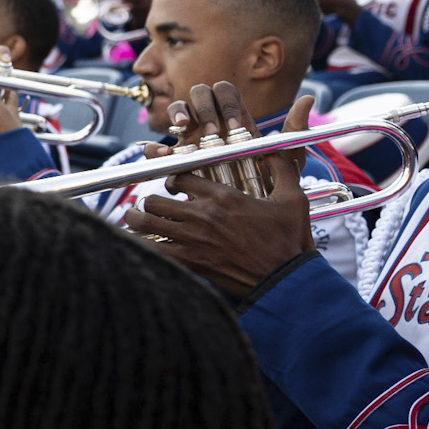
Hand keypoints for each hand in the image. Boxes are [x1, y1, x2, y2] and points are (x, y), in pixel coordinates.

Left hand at [123, 83, 316, 296]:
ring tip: (135, 221)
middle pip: (155, 200)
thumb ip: (281, 168)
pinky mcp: (191, 263)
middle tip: (151, 207)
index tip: (174, 187)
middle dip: (149, 202)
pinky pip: (153, 251)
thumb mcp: (293, 198)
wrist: (288, 280)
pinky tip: (139, 245)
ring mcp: (193, 240)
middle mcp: (203, 215)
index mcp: (223, 196)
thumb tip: (274, 147)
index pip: (179, 177)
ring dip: (136, 221)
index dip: (172, 180)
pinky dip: (141, 247)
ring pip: (145, 223)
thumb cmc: (290, 240)